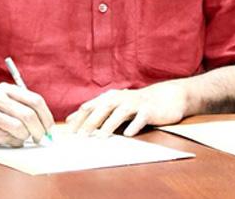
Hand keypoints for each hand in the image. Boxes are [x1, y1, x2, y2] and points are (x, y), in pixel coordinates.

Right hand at [0, 83, 53, 146]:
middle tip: (41, 137)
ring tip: (24, 138)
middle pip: (29, 114)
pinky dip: (14, 141)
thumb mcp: (3, 101)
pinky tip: (11, 140)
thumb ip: (22, 107)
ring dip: (26, 136)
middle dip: (40, 129)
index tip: (49, 127)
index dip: (46, 116)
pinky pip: (6, 137)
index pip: (36, 100)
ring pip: (19, 126)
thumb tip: (45, 124)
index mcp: (7, 89)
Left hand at [66, 80, 189, 136]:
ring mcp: (136, 103)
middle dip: (91, 121)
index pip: (90, 106)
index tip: (69, 133)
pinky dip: (134, 125)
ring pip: (121, 112)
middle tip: (81, 136)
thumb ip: (92, 112)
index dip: (79, 119)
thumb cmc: (135, 104)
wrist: (165, 97)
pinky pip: (141, 118)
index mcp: (110, 97)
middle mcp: (121, 98)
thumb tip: (69, 120)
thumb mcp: (113, 106)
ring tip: (101, 137)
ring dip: (110, 124)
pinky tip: (128, 134)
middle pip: (103, 108)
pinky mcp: (150, 110)